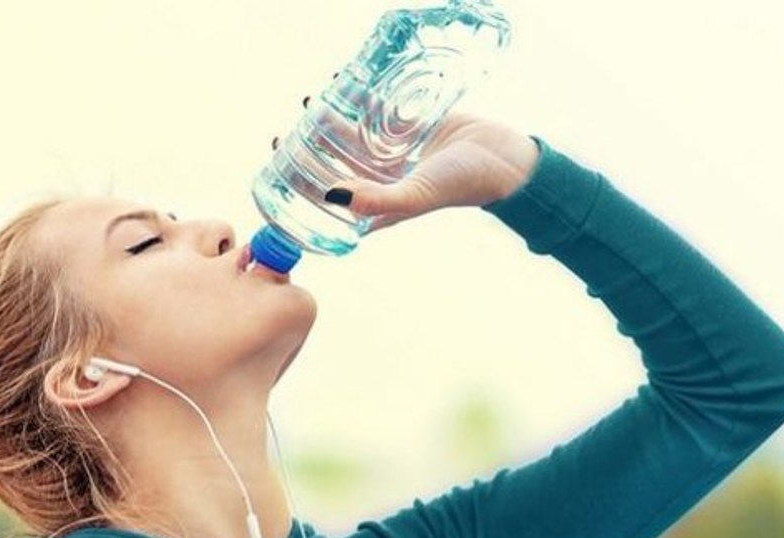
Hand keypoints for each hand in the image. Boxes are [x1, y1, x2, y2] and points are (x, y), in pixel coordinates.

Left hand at [284, 108, 537, 232]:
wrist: (505, 158)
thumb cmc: (463, 185)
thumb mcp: (415, 195)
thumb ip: (374, 199)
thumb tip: (331, 194)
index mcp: (380, 205)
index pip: (331, 200)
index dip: (302, 188)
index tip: (278, 171)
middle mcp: (384, 181)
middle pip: (336, 164)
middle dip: (309, 150)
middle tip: (285, 134)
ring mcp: (397, 153)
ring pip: (353, 136)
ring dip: (331, 121)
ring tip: (310, 103)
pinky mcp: (411, 128)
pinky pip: (378, 112)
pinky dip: (360, 100)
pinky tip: (342, 85)